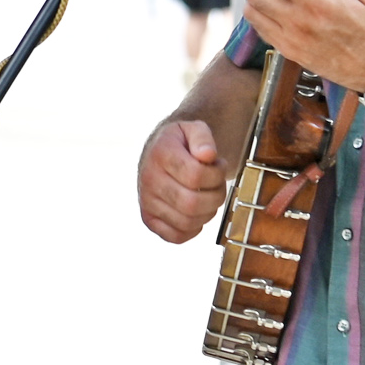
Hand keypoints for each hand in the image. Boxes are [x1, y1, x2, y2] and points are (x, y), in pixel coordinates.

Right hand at [137, 119, 229, 243]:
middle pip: (192, 203)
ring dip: (208, 212)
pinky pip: (176, 237)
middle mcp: (148, 179)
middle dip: (216, 195)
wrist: (159, 152)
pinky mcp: (149, 219)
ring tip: (207, 195)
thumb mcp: (193, 128)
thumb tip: (207, 155)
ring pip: (188, 221)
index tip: (218, 164)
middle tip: (217, 184)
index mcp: (160, 154)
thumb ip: (203, 137)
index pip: (196, 175)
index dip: (217, 173)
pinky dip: (194, 229)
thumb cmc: (182, 143)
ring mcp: (147, 201)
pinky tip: (197, 212)